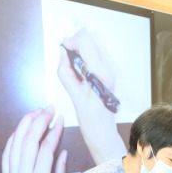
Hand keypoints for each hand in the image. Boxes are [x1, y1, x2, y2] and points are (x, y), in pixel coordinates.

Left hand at [2, 105, 66, 172]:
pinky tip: (19, 129)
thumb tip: (63, 153)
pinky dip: (13, 139)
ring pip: (15, 144)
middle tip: (48, 109)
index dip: (54, 131)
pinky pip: (6, 154)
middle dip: (39, 121)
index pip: (46, 149)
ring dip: (25, 125)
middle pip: (29, 141)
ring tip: (34, 113)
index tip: (60, 119)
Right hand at [58, 29, 125, 163]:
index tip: (63, 52)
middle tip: (67, 63)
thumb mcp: (74, 97)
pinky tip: (78, 75)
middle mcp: (108, 68)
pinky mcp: (106, 73)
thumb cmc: (91, 121)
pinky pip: (91, 57)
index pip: (85, 41)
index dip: (70, 42)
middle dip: (73, 46)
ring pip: (89, 46)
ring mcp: (108, 70)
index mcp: (101, 73)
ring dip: (77, 53)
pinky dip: (81, 60)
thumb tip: (63, 52)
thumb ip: (66, 71)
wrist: (104, 133)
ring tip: (73, 72)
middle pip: (88, 39)